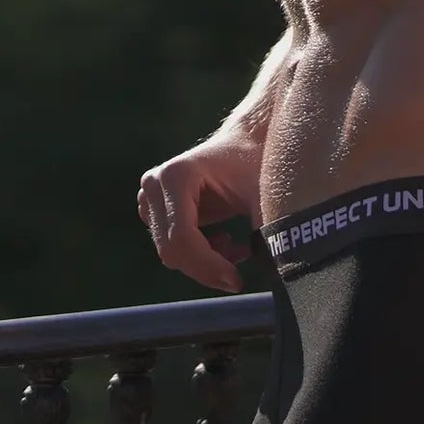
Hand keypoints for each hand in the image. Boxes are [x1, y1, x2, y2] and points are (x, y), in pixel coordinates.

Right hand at [136, 133, 264, 291]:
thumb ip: (267, 231)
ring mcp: (151, 196)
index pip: (181, 237)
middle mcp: (155, 184)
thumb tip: (273, 272)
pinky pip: (171, 246)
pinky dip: (198, 254)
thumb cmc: (258, 164)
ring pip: (171, 252)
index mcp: (177, 175)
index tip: (237, 281)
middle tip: (239, 274)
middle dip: (207, 268)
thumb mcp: (265, 196)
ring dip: (204, 261)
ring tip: (236, 247)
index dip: (208, 266)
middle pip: (172, 249)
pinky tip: (224, 242)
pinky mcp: (154, 208)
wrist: (247, 143)